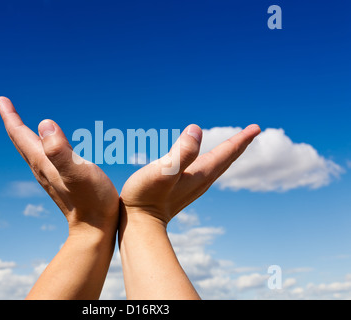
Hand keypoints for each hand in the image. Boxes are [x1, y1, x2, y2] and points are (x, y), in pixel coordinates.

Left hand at [0, 96, 119, 298]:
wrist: (95, 229)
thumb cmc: (92, 199)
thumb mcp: (77, 172)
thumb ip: (60, 150)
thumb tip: (44, 124)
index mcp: (43, 162)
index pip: (21, 134)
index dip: (11, 116)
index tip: (2, 99)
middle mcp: (42, 168)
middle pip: (22, 141)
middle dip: (13, 122)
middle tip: (6, 105)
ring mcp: (51, 176)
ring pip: (31, 150)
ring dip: (24, 134)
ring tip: (21, 123)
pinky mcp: (61, 180)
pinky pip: (44, 157)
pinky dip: (40, 145)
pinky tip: (48, 147)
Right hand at [120, 124, 260, 225]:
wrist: (138, 225)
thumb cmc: (146, 196)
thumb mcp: (163, 171)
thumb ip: (181, 153)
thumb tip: (197, 130)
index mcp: (201, 173)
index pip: (226, 152)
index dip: (241, 139)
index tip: (256, 127)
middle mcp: (201, 181)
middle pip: (226, 159)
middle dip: (239, 144)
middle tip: (253, 131)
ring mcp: (192, 187)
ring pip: (217, 166)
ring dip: (227, 153)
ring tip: (235, 144)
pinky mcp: (182, 190)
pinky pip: (205, 171)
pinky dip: (212, 161)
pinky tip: (206, 161)